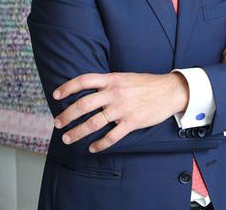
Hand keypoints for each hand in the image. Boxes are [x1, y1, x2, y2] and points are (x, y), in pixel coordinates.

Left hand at [53, 72, 187, 152]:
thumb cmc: (145, 84)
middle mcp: (114, 93)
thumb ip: (107, 83)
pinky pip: (112, 136)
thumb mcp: (123, 77)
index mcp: (111, 80)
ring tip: (68, 138)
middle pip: (83, 104)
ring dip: (78, 132)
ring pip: (94, 123)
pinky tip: (92, 148)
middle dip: (67, 115)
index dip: (67, 87)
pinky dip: (100, 144)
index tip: (56, 96)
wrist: (169, 91)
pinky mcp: (131, 122)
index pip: (83, 81)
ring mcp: (122, 109)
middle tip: (57, 123)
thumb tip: (89, 90)